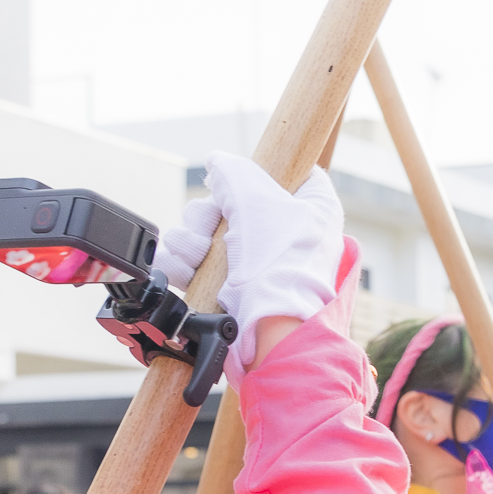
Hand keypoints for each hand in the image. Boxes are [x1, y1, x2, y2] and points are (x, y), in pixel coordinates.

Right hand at [155, 160, 345, 364]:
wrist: (270, 330)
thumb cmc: (280, 266)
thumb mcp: (258, 200)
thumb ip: (234, 173)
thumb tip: (218, 163)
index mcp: (310, 206)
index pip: (284, 172)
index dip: (254, 173)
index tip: (238, 183)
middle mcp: (285, 230)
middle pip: (229, 200)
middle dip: (207, 214)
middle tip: (211, 227)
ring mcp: (255, 259)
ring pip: (205, 230)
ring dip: (191, 240)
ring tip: (197, 255)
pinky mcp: (230, 284)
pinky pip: (194, 261)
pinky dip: (182, 263)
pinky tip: (184, 269)